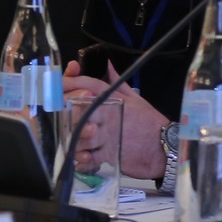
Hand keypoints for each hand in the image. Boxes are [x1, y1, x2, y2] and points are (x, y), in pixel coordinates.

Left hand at [64, 61, 168, 180]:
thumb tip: (106, 64)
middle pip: (76, 107)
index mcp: (114, 98)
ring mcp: (108, 134)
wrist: (166, 148)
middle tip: (58, 115)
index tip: (56, 84)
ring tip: (68, 138)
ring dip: (70, 136)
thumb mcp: (135, 98)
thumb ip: (116, 81)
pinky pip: (87, 156)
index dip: (68, 82)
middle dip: (64, 110)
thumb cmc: (149, 122)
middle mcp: (109, 113)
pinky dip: (79, 158)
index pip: (86, 84)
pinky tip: (78, 157)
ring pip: (78, 132)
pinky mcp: (109, 154)